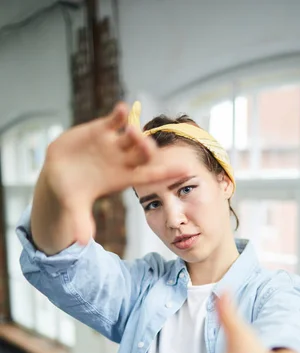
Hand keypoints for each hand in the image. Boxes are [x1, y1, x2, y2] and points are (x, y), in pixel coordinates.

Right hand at [43, 103, 187, 244]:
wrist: (59, 172)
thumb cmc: (71, 192)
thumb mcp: (74, 206)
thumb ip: (80, 221)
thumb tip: (82, 243)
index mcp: (123, 178)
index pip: (151, 175)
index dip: (168, 173)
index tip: (186, 170)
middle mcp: (123, 159)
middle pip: (142, 154)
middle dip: (145, 149)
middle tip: (147, 146)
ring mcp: (113, 143)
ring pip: (130, 136)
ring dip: (133, 131)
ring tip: (132, 128)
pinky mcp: (101, 129)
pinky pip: (114, 121)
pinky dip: (118, 115)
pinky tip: (122, 109)